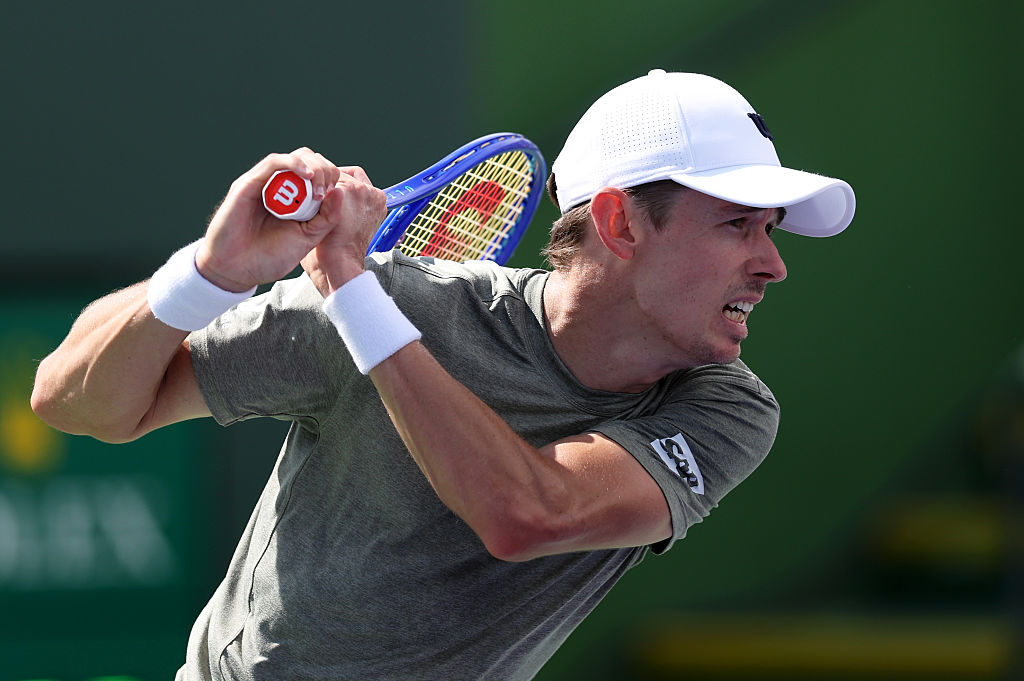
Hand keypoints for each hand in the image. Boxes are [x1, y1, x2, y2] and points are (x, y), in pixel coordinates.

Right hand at [194, 148, 382, 292]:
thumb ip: (326, 218)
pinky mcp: (249, 183)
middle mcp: (280, 187)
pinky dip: (293, 164)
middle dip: (326, 170)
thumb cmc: (269, 257)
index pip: (318, 174)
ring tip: (320, 185)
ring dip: (313, 167)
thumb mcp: (308, 238)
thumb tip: (341, 192)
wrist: (237, 270)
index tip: (338, 195)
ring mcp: (264, 183)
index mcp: (295, 199)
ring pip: (294, 158)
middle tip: (328, 190)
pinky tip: (308, 175)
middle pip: (309, 161)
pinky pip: (274, 163)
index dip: (332, 177)